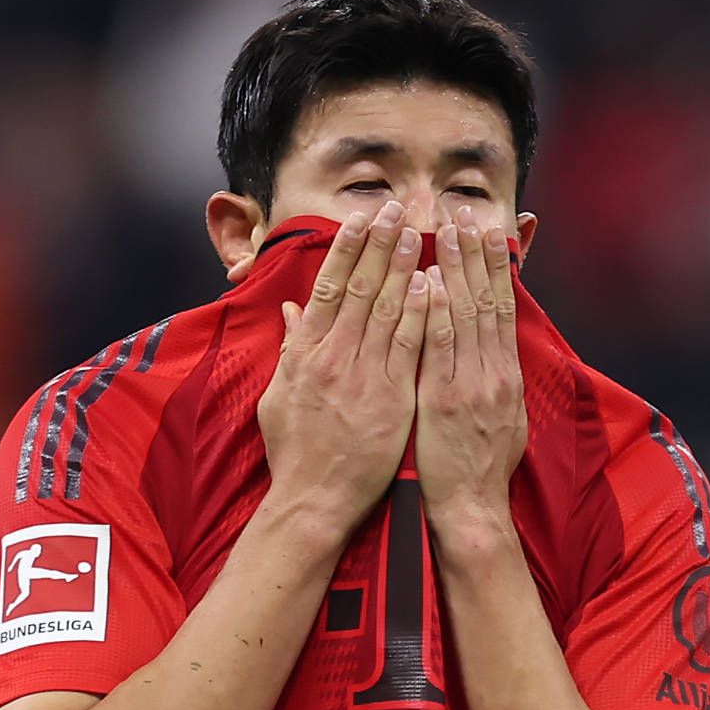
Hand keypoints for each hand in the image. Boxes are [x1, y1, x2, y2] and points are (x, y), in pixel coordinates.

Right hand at [257, 202, 430, 531]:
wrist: (312, 501)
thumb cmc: (296, 453)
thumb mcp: (278, 396)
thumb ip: (289, 350)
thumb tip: (290, 312)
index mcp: (306, 354)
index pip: (328, 287)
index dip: (346, 249)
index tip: (360, 219)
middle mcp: (333, 357)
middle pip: (359, 288)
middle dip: (378, 244)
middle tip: (396, 208)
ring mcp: (363, 377)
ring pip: (385, 309)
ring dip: (403, 266)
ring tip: (417, 231)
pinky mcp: (391, 399)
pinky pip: (408, 346)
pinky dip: (419, 313)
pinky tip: (431, 283)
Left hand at [412, 211, 526, 532]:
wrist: (473, 511)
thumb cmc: (478, 471)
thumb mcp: (499, 420)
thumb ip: (490, 382)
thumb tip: (490, 354)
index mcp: (504, 375)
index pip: (501, 308)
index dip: (494, 268)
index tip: (486, 233)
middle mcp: (493, 372)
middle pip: (486, 301)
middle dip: (475, 256)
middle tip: (465, 215)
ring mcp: (471, 385)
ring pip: (467, 315)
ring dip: (457, 270)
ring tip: (447, 232)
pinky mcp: (446, 400)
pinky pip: (441, 348)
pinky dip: (437, 313)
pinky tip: (431, 283)